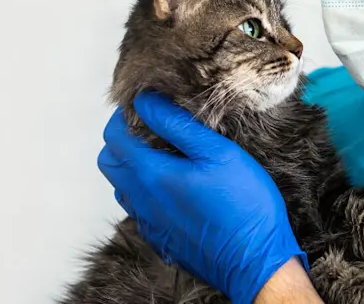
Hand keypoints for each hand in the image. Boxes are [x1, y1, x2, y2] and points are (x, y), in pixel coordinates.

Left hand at [98, 92, 307, 303]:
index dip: (123, 116)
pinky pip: (139, 208)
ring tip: (165, 154)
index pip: (114, 137)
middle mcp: (142, 201)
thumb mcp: (218, 152)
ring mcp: (149, 223)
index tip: (146, 107)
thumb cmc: (243, 204)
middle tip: (151, 128)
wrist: (255, 261)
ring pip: (121, 186)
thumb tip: (146, 102)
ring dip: (132, 165)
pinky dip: (146, 190)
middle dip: (121, 139)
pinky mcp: (161, 238)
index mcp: (152, 175)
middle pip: (108, 162)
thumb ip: (178, 125)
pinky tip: (176, 185)